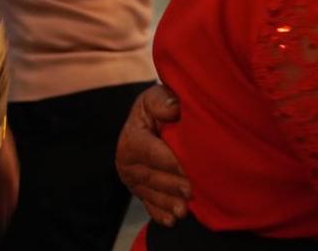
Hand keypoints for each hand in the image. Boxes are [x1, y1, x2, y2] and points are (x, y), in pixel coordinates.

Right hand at [116, 84, 189, 225]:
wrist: (155, 117)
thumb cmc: (160, 105)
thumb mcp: (157, 96)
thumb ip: (162, 100)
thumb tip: (174, 108)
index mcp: (131, 138)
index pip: (151, 152)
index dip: (171, 162)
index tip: (189, 170)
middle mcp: (126, 161)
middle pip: (151, 176)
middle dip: (172, 186)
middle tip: (191, 193)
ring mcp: (132, 179)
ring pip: (150, 193)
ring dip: (167, 203)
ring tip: (184, 210)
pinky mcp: (140, 190)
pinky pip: (148, 203)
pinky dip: (160, 213)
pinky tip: (172, 220)